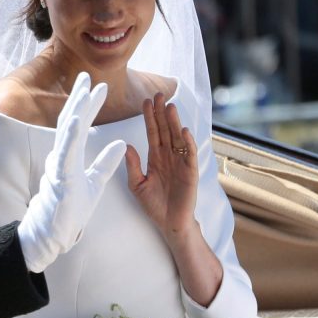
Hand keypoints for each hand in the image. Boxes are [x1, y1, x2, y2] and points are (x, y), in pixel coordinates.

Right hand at [18, 72, 126, 271]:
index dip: (88, 105)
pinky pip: (66, 152)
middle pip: (70, 121)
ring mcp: (59, 166)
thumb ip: (106, 163)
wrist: (55, 234)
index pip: (79, 125)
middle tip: (87, 76)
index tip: (99, 87)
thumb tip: (122, 144)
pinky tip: (77, 118)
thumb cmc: (70, 210)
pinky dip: (71, 134)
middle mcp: (61, 156)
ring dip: (76, 109)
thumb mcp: (95, 183)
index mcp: (70, 156)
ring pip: (66, 132)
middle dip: (79, 98)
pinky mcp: (60, 177)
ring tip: (84, 90)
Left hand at [125, 93, 197, 239]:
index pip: (152, 132)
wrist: (169, 223)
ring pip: (177, 138)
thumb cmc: (154, 205)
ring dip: (174, 122)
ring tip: (170, 106)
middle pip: (165, 130)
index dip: (149, 117)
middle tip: (159, 94)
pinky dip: (187, 142)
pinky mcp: (191, 172)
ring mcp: (180, 162)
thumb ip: (132, 166)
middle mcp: (168, 156)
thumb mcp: (137, 185)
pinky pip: (189, 154)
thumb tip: (127, 145)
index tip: (145, 101)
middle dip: (162, 112)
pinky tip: (184, 130)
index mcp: (155, 157)